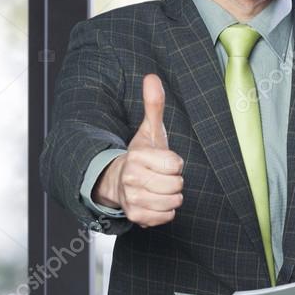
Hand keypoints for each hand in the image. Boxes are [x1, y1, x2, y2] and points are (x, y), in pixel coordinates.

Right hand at [94, 73, 184, 227]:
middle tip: (161, 175)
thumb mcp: (149, 131)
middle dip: (174, 180)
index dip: (174, 163)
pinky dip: (166, 211)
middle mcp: (131, 178)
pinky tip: (155, 200)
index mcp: (137, 156)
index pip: (175, 164)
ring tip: (159, 187)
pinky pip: (167, 217)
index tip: (163, 161)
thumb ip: (154, 105)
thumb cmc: (141, 156)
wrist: (118, 181)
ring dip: (171, 196)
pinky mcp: (136, 217)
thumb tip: (152, 77)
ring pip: (173, 202)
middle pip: (176, 185)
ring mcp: (132, 199)